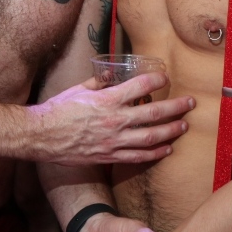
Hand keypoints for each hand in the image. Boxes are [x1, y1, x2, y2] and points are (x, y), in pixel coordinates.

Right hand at [30, 73, 193, 165]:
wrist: (42, 136)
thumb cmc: (58, 109)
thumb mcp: (78, 89)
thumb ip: (99, 82)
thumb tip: (113, 76)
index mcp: (107, 99)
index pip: (140, 86)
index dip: (157, 80)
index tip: (166, 78)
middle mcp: (114, 120)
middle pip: (153, 113)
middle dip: (175, 107)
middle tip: (190, 103)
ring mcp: (113, 140)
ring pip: (150, 137)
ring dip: (170, 131)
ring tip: (183, 125)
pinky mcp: (109, 156)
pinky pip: (138, 156)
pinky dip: (155, 153)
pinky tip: (166, 149)